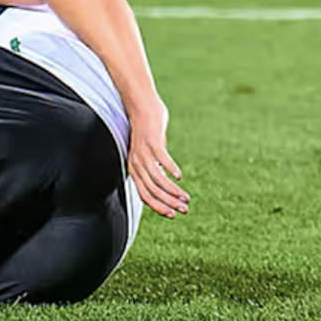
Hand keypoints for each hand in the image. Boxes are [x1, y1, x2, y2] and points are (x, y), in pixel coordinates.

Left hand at [127, 100, 189, 217]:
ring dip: (172, 190)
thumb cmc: (147, 128)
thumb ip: (155, 164)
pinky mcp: (152, 141)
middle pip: (152, 190)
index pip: (144, 196)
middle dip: (168, 203)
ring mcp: (143, 153)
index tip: (172, 214)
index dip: (158, 207)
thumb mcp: (149, 151)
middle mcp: (136, 163)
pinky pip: (161, 159)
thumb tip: (165, 175)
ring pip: (157, 179)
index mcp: (134, 169)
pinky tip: (179, 176)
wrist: (141, 105)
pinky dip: (170, 168)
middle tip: (183, 210)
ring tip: (185, 197)